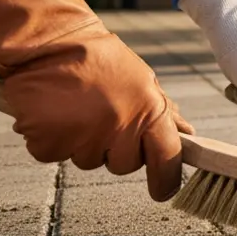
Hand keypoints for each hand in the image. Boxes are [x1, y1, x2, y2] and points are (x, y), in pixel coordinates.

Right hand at [0, 0, 193, 200]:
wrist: (49, 44)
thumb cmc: (99, 59)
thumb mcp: (142, 79)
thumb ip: (163, 111)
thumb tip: (187, 135)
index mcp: (148, 110)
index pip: (167, 157)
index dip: (167, 179)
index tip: (163, 191)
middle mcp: (119, 127)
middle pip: (125, 165)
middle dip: (116, 149)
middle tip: (102, 119)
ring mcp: (83, 137)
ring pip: (89, 161)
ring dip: (83, 143)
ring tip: (77, 109)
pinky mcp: (49, 143)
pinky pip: (55, 155)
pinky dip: (53, 140)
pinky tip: (55, 114)